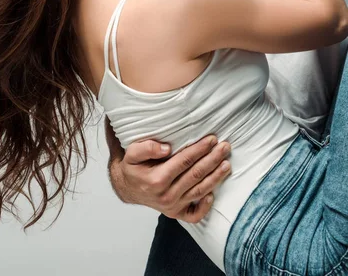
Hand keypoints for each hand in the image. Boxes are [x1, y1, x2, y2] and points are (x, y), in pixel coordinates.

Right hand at [109, 135, 230, 222]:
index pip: (184, 161)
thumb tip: (167, 148)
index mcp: (157, 179)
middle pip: (196, 175)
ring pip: (199, 191)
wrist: (127, 187)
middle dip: (213, 159)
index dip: (199, 149)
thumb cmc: (133, 167)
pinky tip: (213, 194)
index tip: (211, 139)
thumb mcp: (132, 153)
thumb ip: (146, 148)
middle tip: (225, 147)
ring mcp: (172, 206)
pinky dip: (205, 206)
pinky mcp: (175, 214)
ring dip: (216, 177)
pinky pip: (194, 215)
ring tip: (227, 164)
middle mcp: (166, 195)